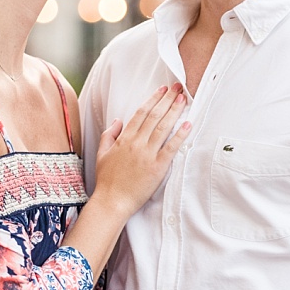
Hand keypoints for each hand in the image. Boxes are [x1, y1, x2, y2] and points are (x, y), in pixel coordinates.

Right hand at [92, 84, 190, 217]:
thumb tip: (118, 120)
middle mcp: (136, 143)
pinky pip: (171, 148)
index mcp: (124, 139)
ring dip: (175, 111)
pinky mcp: (157, 167)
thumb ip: (109, 135)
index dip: (153, 99)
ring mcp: (147, 154)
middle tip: (178, 87)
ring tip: (184, 99)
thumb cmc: (107, 181)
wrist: (112, 202)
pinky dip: (180, 135)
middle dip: (167, 99)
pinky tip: (188, 124)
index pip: (141, 113)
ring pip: (163, 127)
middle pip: (154, 116)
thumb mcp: (102, 154)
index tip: (163, 89)